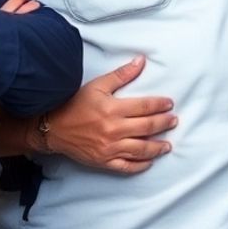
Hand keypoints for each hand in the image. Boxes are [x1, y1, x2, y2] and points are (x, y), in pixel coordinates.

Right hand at [46, 55, 176, 172]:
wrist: (53, 128)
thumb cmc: (75, 104)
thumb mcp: (98, 85)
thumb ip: (122, 74)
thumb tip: (141, 61)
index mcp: (113, 109)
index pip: (145, 107)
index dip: (160, 105)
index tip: (170, 104)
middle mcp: (114, 130)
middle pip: (147, 127)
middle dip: (164, 124)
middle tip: (174, 121)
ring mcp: (110, 148)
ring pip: (141, 150)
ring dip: (157, 147)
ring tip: (168, 145)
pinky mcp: (104, 162)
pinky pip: (127, 167)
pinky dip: (140, 166)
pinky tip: (149, 162)